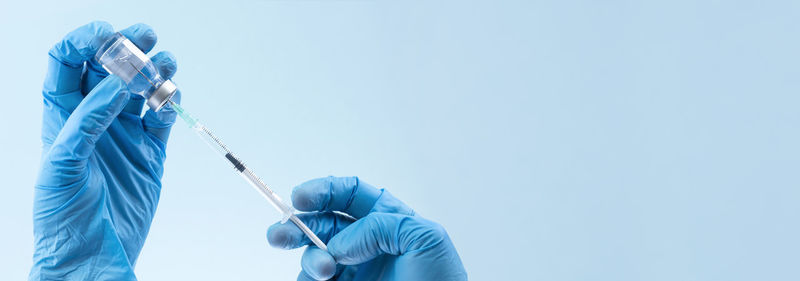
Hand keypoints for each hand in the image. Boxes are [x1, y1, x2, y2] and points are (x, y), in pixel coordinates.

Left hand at [31, 21, 178, 279]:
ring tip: (166, 65)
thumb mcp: (61, 165)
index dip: (83, 41)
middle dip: (127, 46)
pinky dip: (171, 103)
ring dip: (154, 71)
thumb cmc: (62, 217)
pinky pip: (163, 117)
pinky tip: (171, 99)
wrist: (92, 257)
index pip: (67, 64)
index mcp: (62, 117)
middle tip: (146, 36)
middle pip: (109, 68)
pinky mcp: (151, 152)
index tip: (106, 34)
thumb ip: (86, 122)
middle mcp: (93, 119)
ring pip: (141, 88)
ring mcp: (124, 135)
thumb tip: (113, 85)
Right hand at [267, 176, 467, 280]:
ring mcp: (353, 271)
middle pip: (322, 223)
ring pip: (313, 256)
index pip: (350, 194)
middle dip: (298, 225)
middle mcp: (367, 243)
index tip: (302, 198)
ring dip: (310, 260)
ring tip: (325, 273)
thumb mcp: (426, 238)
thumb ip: (381, 226)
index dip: (324, 191)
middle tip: (280, 235)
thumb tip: (341, 243)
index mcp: (388, 220)